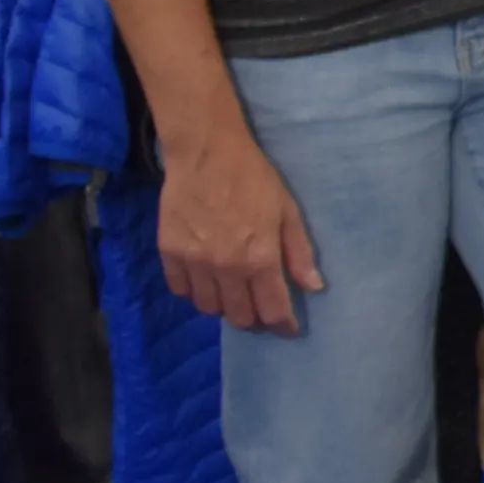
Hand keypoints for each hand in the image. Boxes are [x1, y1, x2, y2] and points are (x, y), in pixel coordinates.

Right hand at [158, 125, 322, 334]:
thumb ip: (299, 253)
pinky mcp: (169, 253)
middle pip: (239, 316)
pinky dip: (195, 290)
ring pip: (209, 307)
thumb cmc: (255, 180)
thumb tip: (314, 287)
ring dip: (224, 305)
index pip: (272, 310)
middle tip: (260, 307)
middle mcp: (226, 268)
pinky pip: (181, 289)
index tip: (288, 327)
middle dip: (254, 318)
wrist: (207, 155)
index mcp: (260, 258)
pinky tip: (206, 278)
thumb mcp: (288, 212)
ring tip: (234, 291)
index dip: (283, 324)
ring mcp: (194, 262)